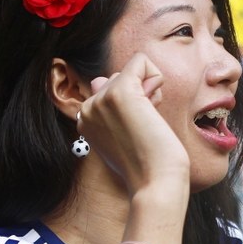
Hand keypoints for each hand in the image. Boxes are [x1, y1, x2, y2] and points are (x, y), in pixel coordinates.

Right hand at [77, 53, 188, 194]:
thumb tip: (98, 78)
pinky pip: (141, 61)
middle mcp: (87, 108)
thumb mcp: (122, 137)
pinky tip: (154, 106)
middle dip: (142, 94)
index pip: (110, 88)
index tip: (138, 129)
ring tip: (149, 120)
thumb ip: (112, 110)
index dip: (134, 104)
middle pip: (122, 77)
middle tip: (146, 126)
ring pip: (133, 69)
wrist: (155, 183)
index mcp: (86, 120)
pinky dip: (156, 78)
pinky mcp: (119, 92)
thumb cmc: (147, 165)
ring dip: (151, 89)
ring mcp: (101, 99)